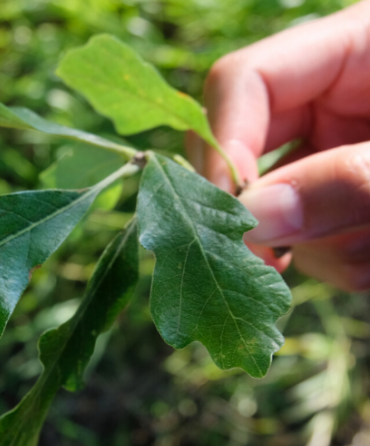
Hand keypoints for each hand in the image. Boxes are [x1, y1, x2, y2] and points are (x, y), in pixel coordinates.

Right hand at [188, 0, 369, 289]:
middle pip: (245, 151)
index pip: (245, 81)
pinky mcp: (350, 201)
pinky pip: (315, 242)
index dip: (219, 146)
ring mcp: (341, 152)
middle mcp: (338, 99)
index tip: (222, 216)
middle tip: (267, 266)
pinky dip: (343, 262)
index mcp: (358, 49)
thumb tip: (252, 220)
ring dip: (320, 248)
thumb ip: (350, 181)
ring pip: (279, 212)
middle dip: (258, 215)